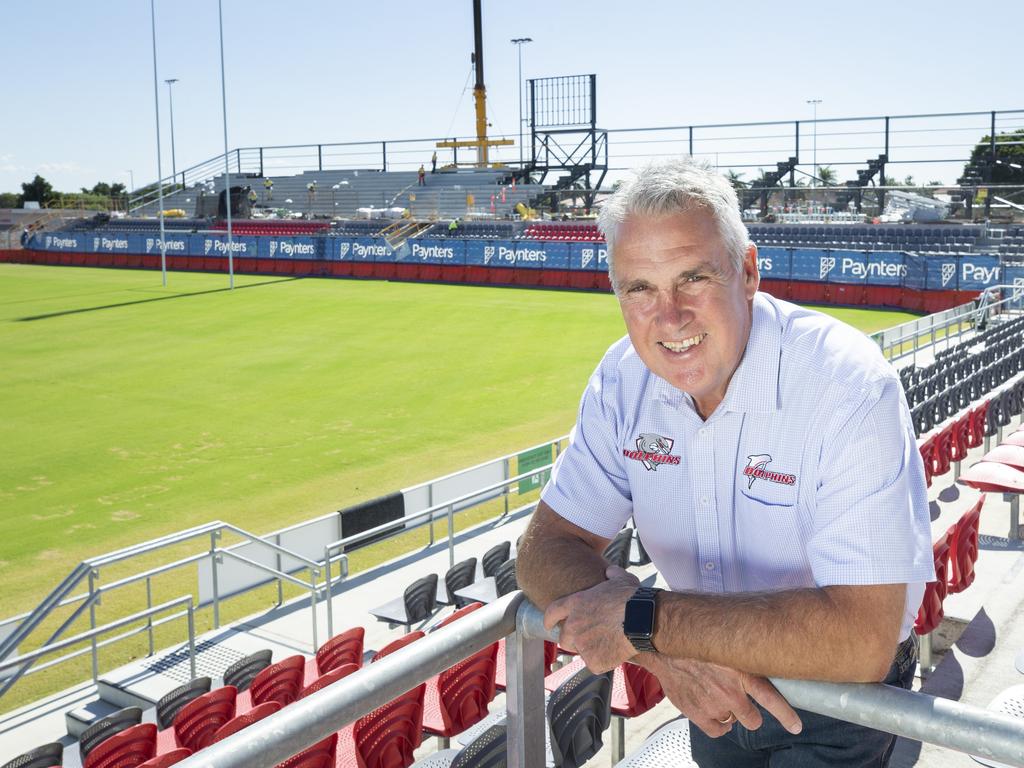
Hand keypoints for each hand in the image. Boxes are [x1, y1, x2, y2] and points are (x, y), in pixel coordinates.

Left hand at [544, 566, 639, 672]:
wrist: (644, 620)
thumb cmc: (633, 598)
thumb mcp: (620, 578)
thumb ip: (611, 574)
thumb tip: (610, 571)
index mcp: (576, 603)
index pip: (552, 612)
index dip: (549, 619)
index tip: (549, 624)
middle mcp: (574, 624)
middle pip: (564, 638)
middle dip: (572, 639)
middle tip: (588, 639)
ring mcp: (582, 644)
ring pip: (580, 652)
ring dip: (589, 650)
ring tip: (606, 644)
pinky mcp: (593, 661)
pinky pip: (595, 664)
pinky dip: (603, 662)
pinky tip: (615, 653)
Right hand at [643, 654, 801, 737]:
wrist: (664, 647)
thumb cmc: (695, 643)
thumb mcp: (725, 643)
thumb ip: (743, 655)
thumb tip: (763, 655)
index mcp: (741, 671)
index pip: (771, 698)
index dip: (786, 715)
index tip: (796, 726)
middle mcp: (730, 691)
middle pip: (753, 719)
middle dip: (749, 713)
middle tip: (740, 700)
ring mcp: (714, 705)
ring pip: (733, 722)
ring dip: (729, 712)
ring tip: (716, 695)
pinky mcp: (698, 713)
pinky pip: (717, 730)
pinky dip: (717, 724)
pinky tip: (712, 711)